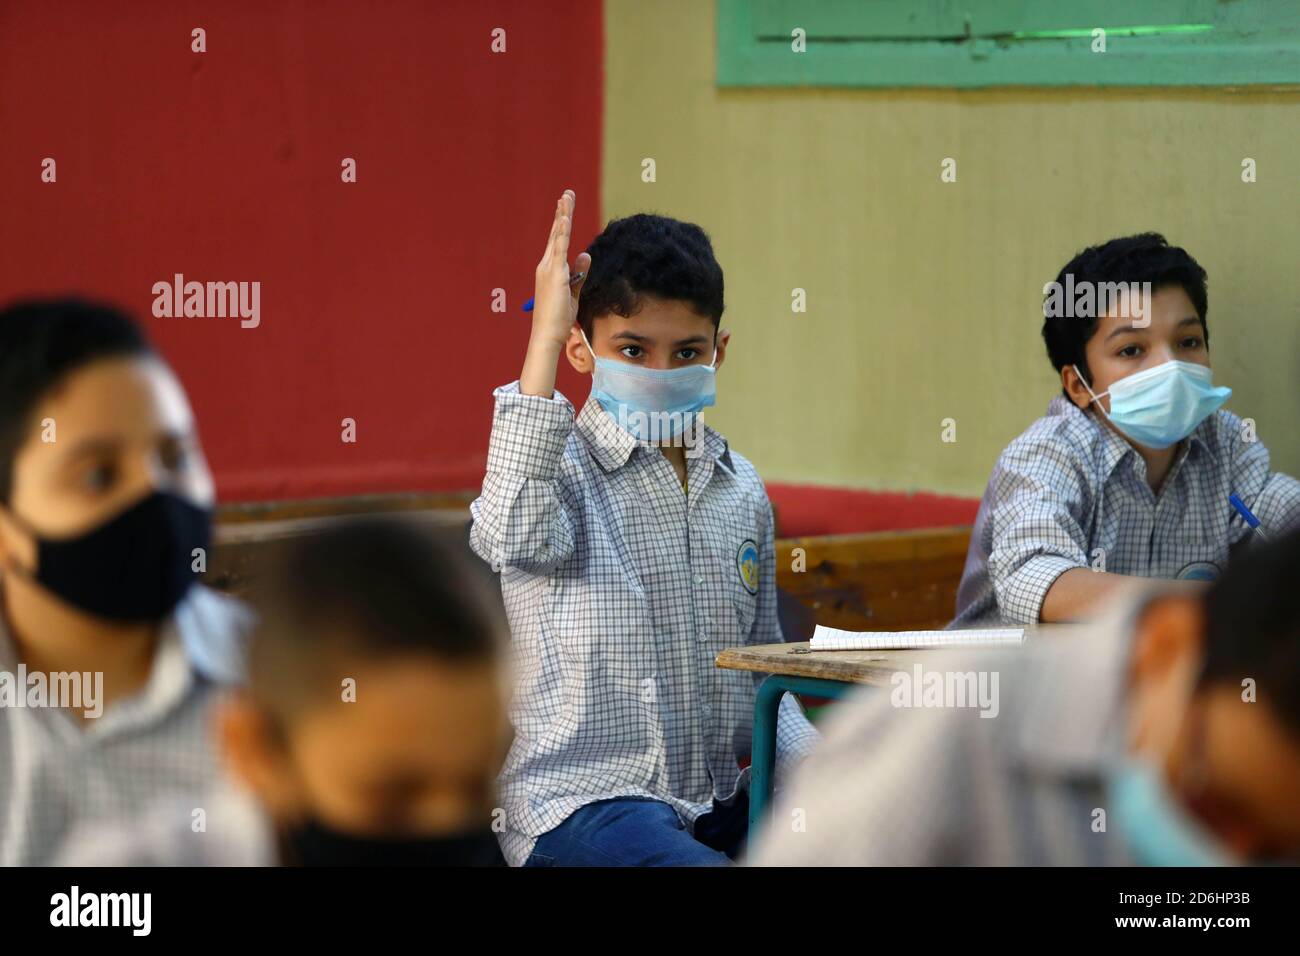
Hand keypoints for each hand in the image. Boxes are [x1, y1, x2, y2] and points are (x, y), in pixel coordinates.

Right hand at [531, 189, 590, 348]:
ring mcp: (549, 269)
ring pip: (558, 237)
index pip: (557, 241)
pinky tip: (565, 219)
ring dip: (563, 216)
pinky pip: (560, 249)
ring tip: (567, 198)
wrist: (547, 334)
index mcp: (550, 269)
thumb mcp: (572, 291)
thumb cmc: (558, 317)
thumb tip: (586, 254)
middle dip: (563, 212)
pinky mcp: (555, 275)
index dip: (562, 223)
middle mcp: (546, 265)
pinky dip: (563, 232)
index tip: (565, 206)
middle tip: (567, 193)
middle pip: (556, 233)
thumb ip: (579, 272)